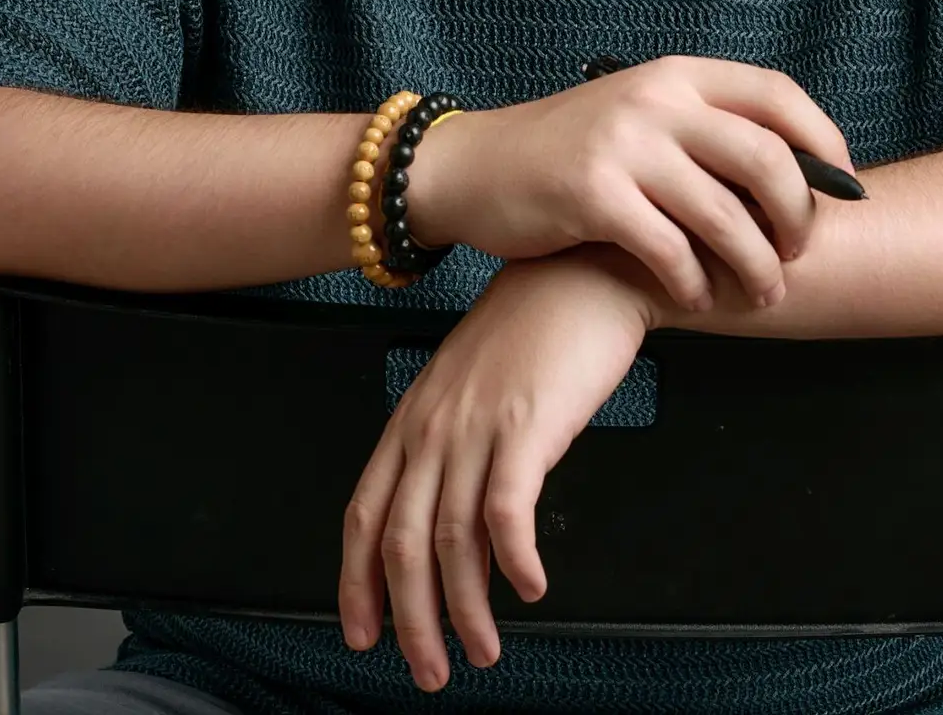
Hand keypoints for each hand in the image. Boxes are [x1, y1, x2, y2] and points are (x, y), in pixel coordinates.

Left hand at [337, 247, 653, 693]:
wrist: (584, 272)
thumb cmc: (537, 330)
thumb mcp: (476, 390)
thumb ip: (457, 456)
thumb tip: (460, 540)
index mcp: (414, 417)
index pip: (364, 514)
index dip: (357, 583)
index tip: (363, 633)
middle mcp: (434, 424)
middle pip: (401, 543)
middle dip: (409, 619)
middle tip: (428, 669)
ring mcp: (477, 424)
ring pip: (450, 541)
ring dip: (464, 609)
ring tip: (482, 647)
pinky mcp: (527, 424)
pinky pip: (507, 512)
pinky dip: (515, 561)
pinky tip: (529, 585)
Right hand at [415, 54, 857, 315]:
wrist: (472, 166)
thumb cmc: (567, 152)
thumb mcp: (638, 116)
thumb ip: (702, 133)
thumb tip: (795, 177)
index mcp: (675, 75)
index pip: (776, 93)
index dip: (824, 140)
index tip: (843, 185)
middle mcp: (655, 100)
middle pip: (765, 157)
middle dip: (797, 215)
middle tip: (799, 252)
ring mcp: (624, 145)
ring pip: (724, 214)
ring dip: (756, 265)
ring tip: (762, 293)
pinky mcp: (593, 195)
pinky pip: (670, 249)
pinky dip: (693, 283)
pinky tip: (694, 298)